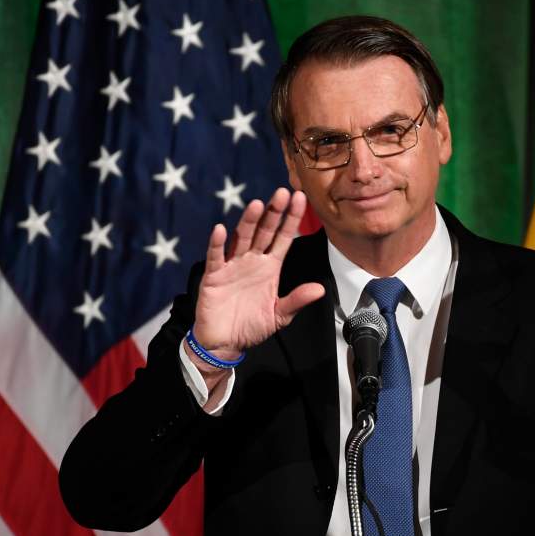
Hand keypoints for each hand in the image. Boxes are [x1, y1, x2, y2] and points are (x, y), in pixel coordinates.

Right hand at [191, 188, 324, 360]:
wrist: (225, 343)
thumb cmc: (252, 326)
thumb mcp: (279, 315)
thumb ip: (296, 300)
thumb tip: (320, 289)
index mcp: (270, 267)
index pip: (283, 237)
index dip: (291, 218)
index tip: (300, 198)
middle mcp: (252, 261)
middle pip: (264, 231)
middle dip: (274, 212)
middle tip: (283, 192)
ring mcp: (232, 265)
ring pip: (241, 238)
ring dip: (249, 221)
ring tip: (257, 204)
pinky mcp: (214, 276)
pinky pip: (216, 257)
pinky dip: (217, 243)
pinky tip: (220, 229)